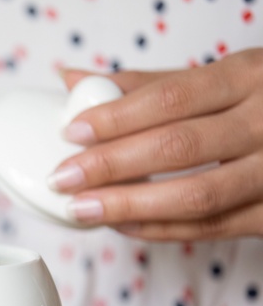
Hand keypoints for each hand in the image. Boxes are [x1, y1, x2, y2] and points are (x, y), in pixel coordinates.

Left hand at [48, 48, 262, 240]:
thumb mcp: (224, 76)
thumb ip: (149, 83)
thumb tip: (73, 80)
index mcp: (252, 75)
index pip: (173, 97)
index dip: (117, 117)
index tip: (71, 132)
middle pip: (179, 147)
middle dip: (111, 166)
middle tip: (62, 179)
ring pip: (196, 196)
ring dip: (130, 206)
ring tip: (81, 210)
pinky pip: (213, 228)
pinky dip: (161, 230)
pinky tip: (122, 224)